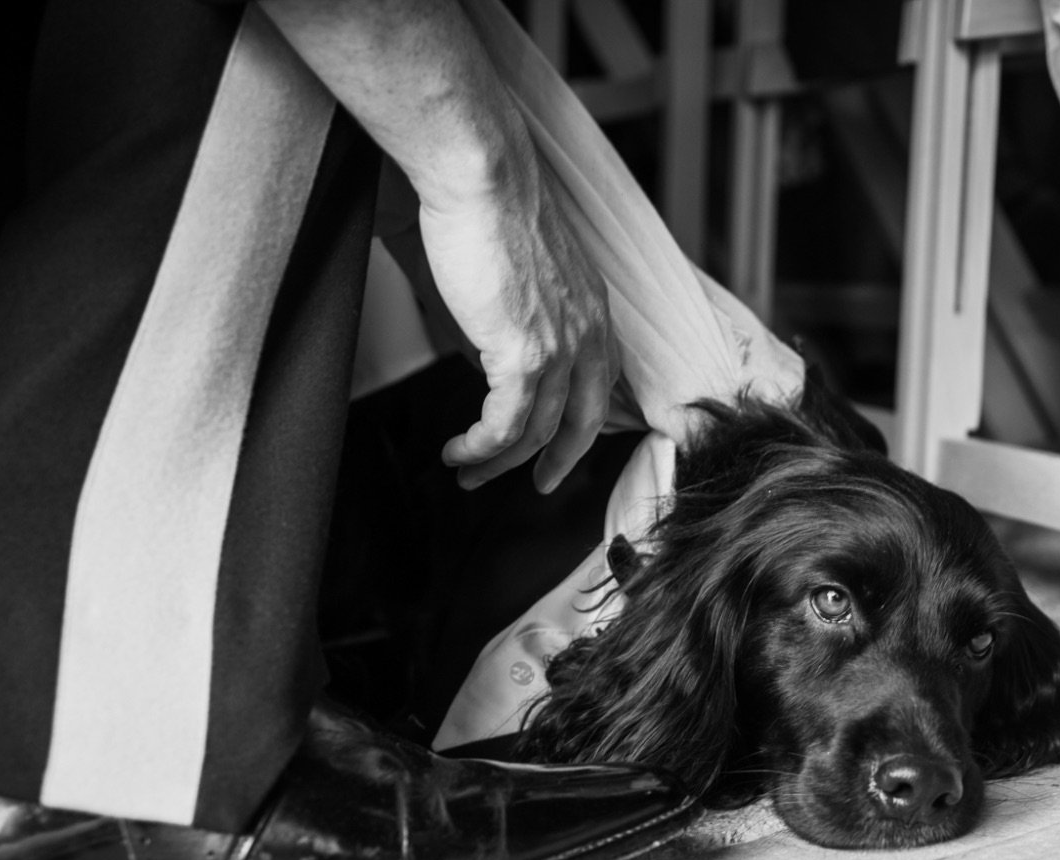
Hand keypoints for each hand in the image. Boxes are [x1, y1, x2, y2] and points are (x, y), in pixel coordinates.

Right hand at [421, 123, 617, 490]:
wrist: (481, 175)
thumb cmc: (488, 205)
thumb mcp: (518, 272)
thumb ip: (512, 316)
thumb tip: (482, 351)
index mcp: (593, 311)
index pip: (601, 387)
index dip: (583, 428)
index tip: (561, 453)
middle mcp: (588, 333)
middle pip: (578, 421)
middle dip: (551, 462)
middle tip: (529, 484)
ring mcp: (560, 346)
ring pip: (536, 431)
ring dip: (497, 461)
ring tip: (465, 472)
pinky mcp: (523, 354)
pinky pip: (505, 424)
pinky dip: (480, 447)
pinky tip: (458, 451)